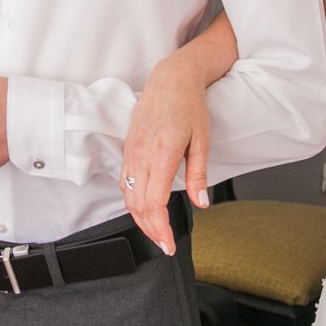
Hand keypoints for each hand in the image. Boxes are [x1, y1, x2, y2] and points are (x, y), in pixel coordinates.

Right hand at [121, 54, 210, 256]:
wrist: (170, 80)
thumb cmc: (188, 106)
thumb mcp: (202, 140)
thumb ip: (199, 174)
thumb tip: (201, 202)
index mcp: (162, 155)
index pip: (154, 204)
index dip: (161, 230)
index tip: (169, 244)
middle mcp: (142, 156)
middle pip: (138, 206)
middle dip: (151, 231)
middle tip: (165, 244)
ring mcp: (132, 153)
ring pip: (128, 197)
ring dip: (140, 219)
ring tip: (156, 231)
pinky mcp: (128, 149)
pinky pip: (124, 183)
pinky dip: (132, 202)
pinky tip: (143, 208)